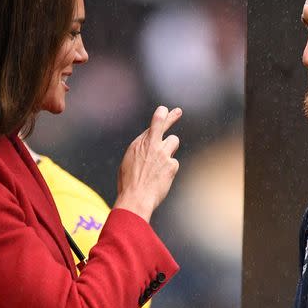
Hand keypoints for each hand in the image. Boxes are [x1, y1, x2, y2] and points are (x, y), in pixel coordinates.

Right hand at [116, 106, 182, 222]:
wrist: (136, 197)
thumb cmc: (128, 185)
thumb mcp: (128, 164)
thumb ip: (141, 153)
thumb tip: (148, 151)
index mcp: (138, 143)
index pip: (152, 125)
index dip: (161, 117)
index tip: (165, 111)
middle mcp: (151, 144)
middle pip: (163, 123)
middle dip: (171, 116)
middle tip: (178, 111)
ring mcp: (163, 153)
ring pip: (174, 141)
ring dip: (170, 148)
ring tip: (162, 162)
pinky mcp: (172, 164)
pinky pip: (174, 163)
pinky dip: (170, 169)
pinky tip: (162, 178)